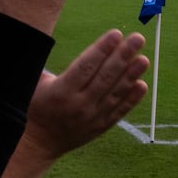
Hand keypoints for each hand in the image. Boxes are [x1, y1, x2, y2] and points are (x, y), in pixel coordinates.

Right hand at [0, 30, 146, 177]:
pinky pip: (119, 111)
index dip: (102, 49)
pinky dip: (131, 99)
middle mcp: (79, 105)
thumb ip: (47, 65)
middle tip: (138, 39)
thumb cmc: (34, 106)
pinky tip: (142, 84)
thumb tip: (46, 37)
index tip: (116, 33)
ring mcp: (91, 117)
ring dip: (131, 75)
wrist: (37, 143)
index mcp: (61, 91)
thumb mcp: (35, 84)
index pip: (86, 66)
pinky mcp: (99, 127)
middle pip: (105, 76)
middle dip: (123, 56)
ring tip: (144, 59)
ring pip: (115, 93)